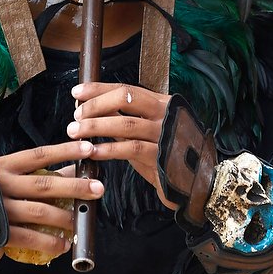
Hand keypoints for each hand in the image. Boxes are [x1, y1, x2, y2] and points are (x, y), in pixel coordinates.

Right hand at [0, 141, 103, 262]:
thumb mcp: (2, 176)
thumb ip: (31, 174)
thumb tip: (72, 172)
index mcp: (3, 166)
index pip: (39, 155)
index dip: (65, 151)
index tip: (88, 148)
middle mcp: (1, 184)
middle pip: (45, 185)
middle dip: (75, 187)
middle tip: (98, 189)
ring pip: (40, 213)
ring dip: (65, 218)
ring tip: (80, 222)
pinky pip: (30, 238)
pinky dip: (50, 243)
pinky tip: (63, 245)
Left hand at [68, 83, 178, 209]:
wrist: (197, 184)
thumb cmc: (167, 155)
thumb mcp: (146, 132)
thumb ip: (124, 119)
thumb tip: (90, 108)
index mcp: (162, 103)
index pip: (127, 89)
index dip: (99, 89)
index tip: (76, 92)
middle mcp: (166, 114)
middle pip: (126, 98)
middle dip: (96, 105)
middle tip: (75, 115)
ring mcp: (165, 134)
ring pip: (125, 123)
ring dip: (96, 127)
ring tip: (75, 132)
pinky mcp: (162, 157)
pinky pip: (130, 149)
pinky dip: (108, 149)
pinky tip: (92, 152)